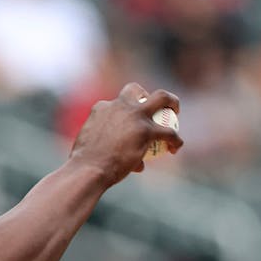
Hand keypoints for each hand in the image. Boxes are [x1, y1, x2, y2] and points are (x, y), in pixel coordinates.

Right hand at [68, 83, 182, 185]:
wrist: (88, 170)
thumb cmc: (85, 163)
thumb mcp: (90, 146)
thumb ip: (104, 144)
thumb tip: (114, 152)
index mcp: (102, 108)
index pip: (115, 103)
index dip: (123, 110)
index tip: (128, 120)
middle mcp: (119, 106)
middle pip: (135, 89)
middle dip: (146, 94)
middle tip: (152, 107)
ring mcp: (134, 116)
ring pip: (162, 98)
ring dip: (172, 102)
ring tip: (176, 113)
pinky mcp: (146, 130)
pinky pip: (168, 132)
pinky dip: (175, 140)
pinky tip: (175, 147)